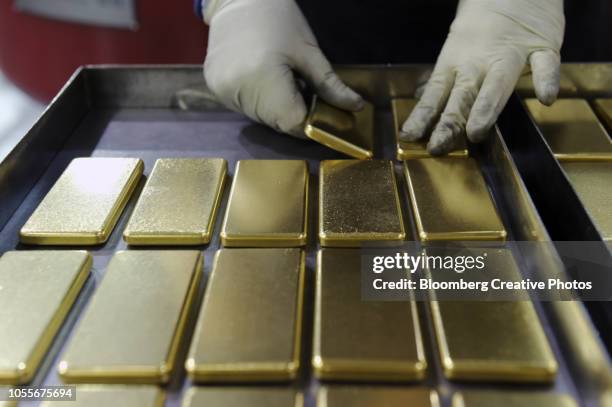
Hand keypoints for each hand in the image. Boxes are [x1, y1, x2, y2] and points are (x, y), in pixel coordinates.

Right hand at [203, 0, 363, 137]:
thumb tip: (356, 107)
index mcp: (262, 78)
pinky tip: (264, 79)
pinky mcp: (214, 88)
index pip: (292, 122)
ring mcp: (222, 91)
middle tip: (304, 90)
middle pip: (277, 123)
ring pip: (261, 118)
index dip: (311, 121)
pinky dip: (260, 101)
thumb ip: (330, 85)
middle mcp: (237, 90)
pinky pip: (246, 107)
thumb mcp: (309, 51)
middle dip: (295, 113)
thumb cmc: (278, 19)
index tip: (322, 111)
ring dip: (277, 109)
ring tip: (282, 80)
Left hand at [400, 0, 564, 153]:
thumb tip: (425, 111)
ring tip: (477, 131)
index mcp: (456, 61)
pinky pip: (546, 63)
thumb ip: (448, 82)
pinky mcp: (542, 46)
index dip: (422, 116)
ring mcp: (511, 53)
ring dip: (486, 107)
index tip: (408, 137)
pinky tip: (546, 98)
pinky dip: (547, 79)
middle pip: (462, 94)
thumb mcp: (457, 51)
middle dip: (449, 121)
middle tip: (437, 146)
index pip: (435, 92)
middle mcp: (479, 61)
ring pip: (497, 82)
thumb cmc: (482, 27)